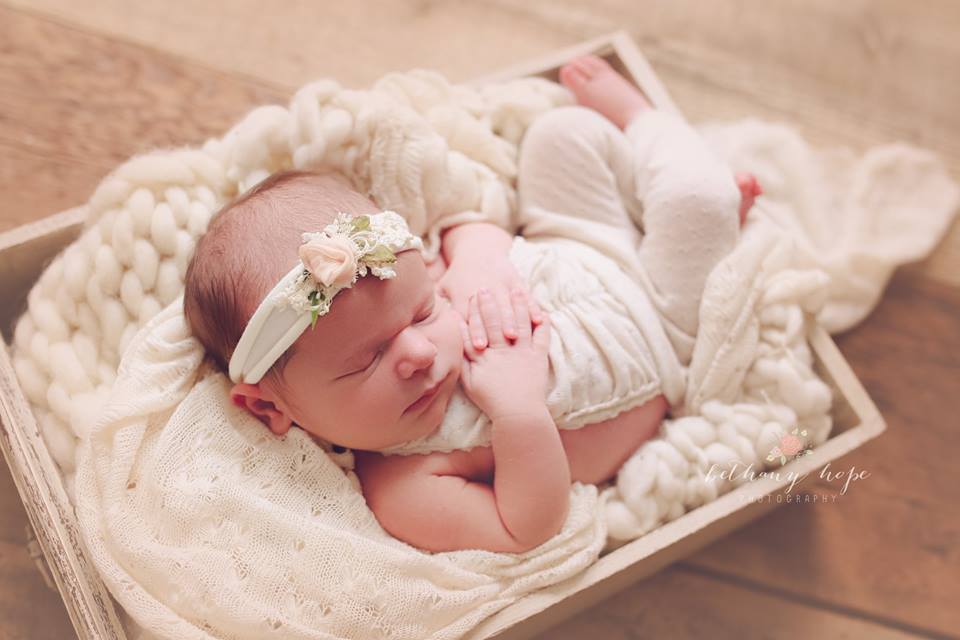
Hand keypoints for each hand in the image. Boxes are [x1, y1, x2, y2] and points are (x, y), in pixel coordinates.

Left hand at [438, 254, 543, 349]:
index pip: (470, 314)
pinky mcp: (516, 280)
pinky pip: (527, 295)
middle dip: (496, 326)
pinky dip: (533, 308)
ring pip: (509, 304)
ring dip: (513, 320)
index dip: (474, 330)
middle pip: (492, 310)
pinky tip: (539, 320)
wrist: (479, 250)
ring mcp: (502, 284)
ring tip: (517, 336)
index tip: (479, 345)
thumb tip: (424, 324)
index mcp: (465, 293)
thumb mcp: (444, 286)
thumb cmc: (458, 276)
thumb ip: (438, 305)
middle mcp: (484, 289)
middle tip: (501, 343)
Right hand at [458, 287, 551, 419]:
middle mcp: (502, 350)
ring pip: (518, 323)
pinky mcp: (539, 357)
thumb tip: (456, 340)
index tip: (469, 296)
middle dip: (490, 303)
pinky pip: (541, 336)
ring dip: (517, 305)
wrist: (518, 414)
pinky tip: (541, 311)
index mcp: (484, 356)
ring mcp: (522, 352)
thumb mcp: (468, 382)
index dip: (472, 312)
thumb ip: (462, 360)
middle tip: (485, 288)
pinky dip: (542, 323)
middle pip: (495, 321)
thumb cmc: (491, 400)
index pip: (475, 328)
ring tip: (515, 290)